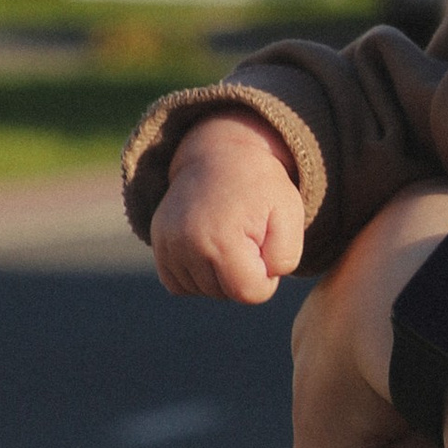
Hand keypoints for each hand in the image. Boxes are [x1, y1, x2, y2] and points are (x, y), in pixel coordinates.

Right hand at [150, 112, 306, 302]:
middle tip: (248, 237)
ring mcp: (167, 244)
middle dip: (243, 274)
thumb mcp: (291, 212)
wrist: (221, 154)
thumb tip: (258, 285)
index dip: (267, 277)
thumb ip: (286, 257)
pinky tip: (210, 248)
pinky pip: (179, 283)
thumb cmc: (261, 186)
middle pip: (225, 294)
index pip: (249, 293)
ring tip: (229, 239)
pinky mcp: (157, 243)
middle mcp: (186, 244)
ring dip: (220, 275)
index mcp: (221, 238)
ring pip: (202, 290)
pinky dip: (197, 274)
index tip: (267, 247)